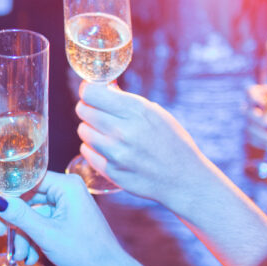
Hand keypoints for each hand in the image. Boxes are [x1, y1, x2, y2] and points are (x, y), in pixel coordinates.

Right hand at [0, 171, 126, 265]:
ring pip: (33, 214)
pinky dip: (34, 238)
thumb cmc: (85, 251)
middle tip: (0, 236)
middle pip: (28, 199)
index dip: (8, 196)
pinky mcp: (66, 218)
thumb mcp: (46, 234)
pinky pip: (42, 222)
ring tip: (21, 257)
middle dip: (15, 222)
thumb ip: (19, 215)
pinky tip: (31, 257)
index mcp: (66, 185)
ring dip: (24, 235)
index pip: (27, 180)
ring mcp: (67, 204)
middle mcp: (67, 190)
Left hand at [75, 81, 215, 209]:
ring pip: (83, 130)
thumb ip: (126, 101)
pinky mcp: (111, 172)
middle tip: (99, 112)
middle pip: (83, 110)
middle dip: (89, 108)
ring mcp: (115, 153)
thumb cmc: (171, 142)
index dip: (88, 90)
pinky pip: (86, 151)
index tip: (91, 92)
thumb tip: (102, 87)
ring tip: (106, 132)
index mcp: (137, 111)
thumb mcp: (155, 113)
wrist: (183, 178)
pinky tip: (108, 148)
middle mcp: (123, 131)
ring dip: (90, 129)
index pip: (91, 93)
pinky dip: (93, 148)